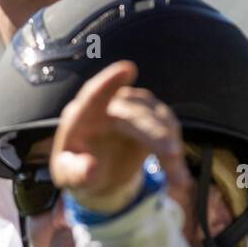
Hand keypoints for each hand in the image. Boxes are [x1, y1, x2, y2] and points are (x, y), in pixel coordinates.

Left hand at [50, 61, 190, 212]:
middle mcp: (109, 107)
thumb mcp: (70, 176)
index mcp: (82, 117)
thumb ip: (77, 172)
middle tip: (172, 154)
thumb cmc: (77, 170)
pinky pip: (168, 129)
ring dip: (170, 145)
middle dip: (155, 131)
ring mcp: (132, 110)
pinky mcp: (150, 119)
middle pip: (134, 113)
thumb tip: (91, 168)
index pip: (94, 94)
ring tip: (178, 177)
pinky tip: (178, 175)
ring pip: (157, 118)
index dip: (110, 82)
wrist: (95, 170)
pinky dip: (174, 150)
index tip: (128, 69)